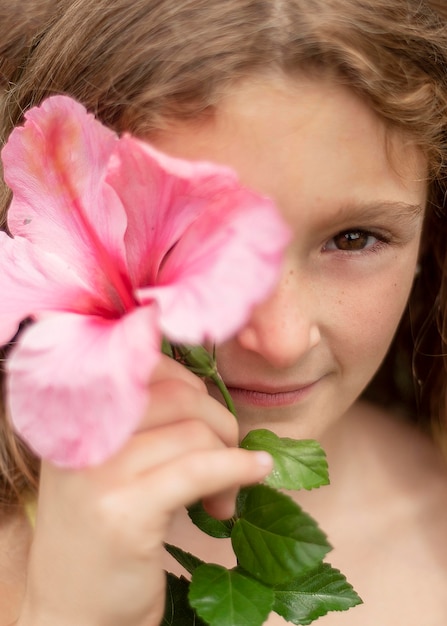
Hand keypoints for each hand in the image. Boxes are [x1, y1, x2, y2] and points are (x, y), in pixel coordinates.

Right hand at [17, 355, 271, 625]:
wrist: (73, 611)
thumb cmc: (103, 531)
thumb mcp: (109, 462)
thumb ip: (143, 422)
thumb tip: (209, 397)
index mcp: (78, 416)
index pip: (149, 366)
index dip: (192, 388)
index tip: (206, 419)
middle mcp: (81, 435)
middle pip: (180, 395)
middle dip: (219, 424)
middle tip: (225, 461)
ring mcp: (98, 472)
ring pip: (196, 432)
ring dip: (229, 460)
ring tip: (222, 498)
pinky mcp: (124, 511)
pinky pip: (201, 468)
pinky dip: (238, 468)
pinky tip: (255, 474)